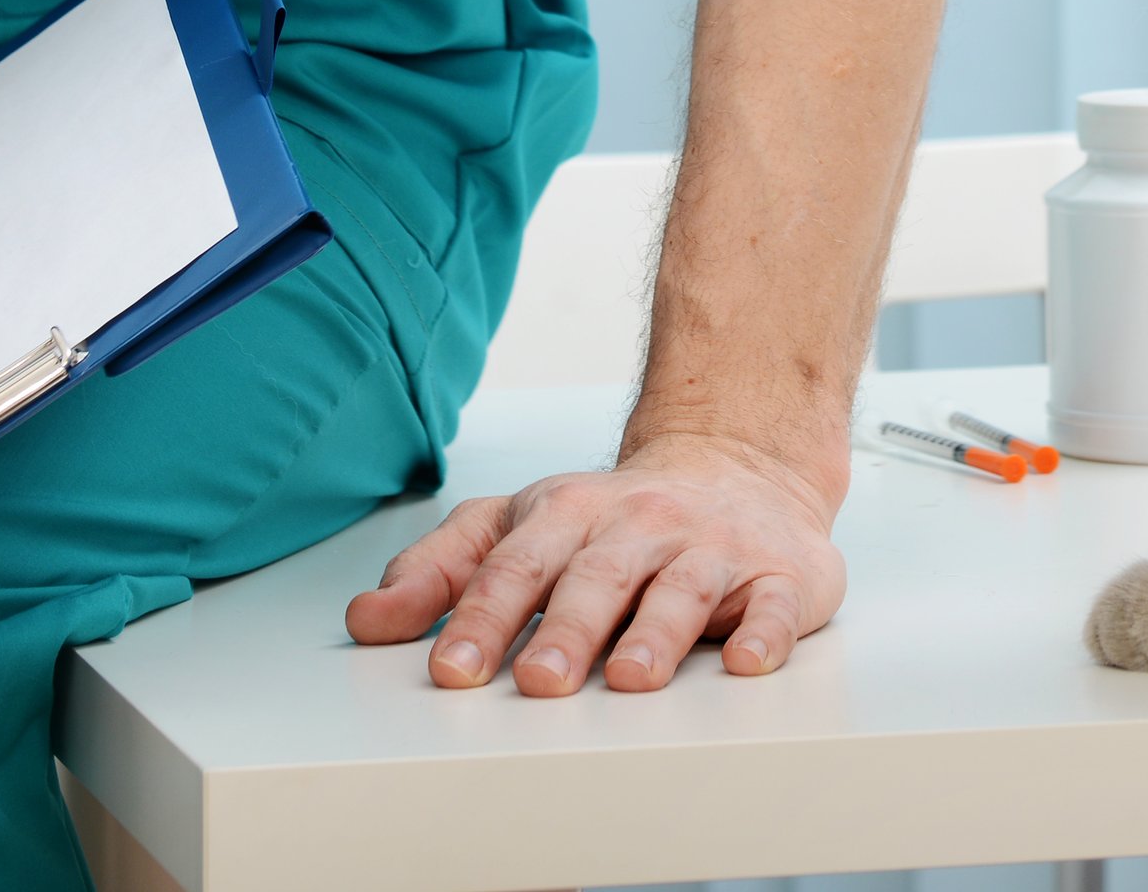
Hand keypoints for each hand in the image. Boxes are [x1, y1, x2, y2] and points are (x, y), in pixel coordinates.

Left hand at [341, 430, 845, 693]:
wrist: (740, 466)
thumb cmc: (618, 518)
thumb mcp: (522, 526)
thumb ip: (443, 571)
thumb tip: (367, 619)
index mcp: (570, 513)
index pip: (518, 564)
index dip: (482, 616)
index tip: (451, 668)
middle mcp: (641, 525)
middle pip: (598, 577)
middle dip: (566, 630)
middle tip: (536, 682)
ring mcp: (712, 548)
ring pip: (682, 590)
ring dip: (656, 635)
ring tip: (630, 679)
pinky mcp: (780, 575)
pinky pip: (775, 604)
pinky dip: (764, 632)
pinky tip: (746, 659)